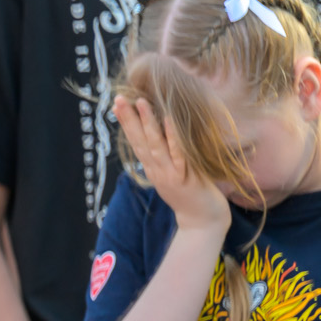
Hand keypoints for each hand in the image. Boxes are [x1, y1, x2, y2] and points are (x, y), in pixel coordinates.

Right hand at [113, 94, 229, 230]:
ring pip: (155, 145)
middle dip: (129, 119)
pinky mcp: (186, 177)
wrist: (203, 222)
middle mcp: (156, 171)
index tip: (117, 105)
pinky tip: (167, 121)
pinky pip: (178, 153)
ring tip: (140, 102)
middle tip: (119, 98)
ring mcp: (170, 174)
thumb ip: (164, 159)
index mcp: (152, 169)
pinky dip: (172, 137)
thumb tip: (159, 137)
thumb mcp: (171, 176)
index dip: (125, 124)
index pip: (135, 142)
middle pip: (139, 141)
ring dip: (147, 123)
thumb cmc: (190, 196)